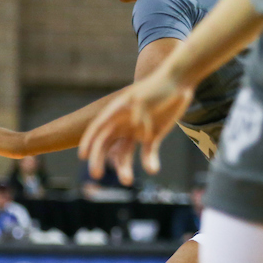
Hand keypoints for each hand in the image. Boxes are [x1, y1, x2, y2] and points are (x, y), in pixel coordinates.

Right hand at [78, 74, 192, 183]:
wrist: (180, 82)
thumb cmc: (159, 86)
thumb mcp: (145, 95)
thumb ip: (138, 110)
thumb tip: (136, 127)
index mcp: (116, 112)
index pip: (97, 129)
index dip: (88, 142)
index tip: (82, 156)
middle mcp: (122, 123)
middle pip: (105, 145)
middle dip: (98, 160)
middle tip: (96, 175)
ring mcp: (136, 131)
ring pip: (124, 154)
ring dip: (124, 168)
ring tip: (127, 181)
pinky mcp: (152, 136)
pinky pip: (147, 153)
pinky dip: (149, 162)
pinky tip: (153, 168)